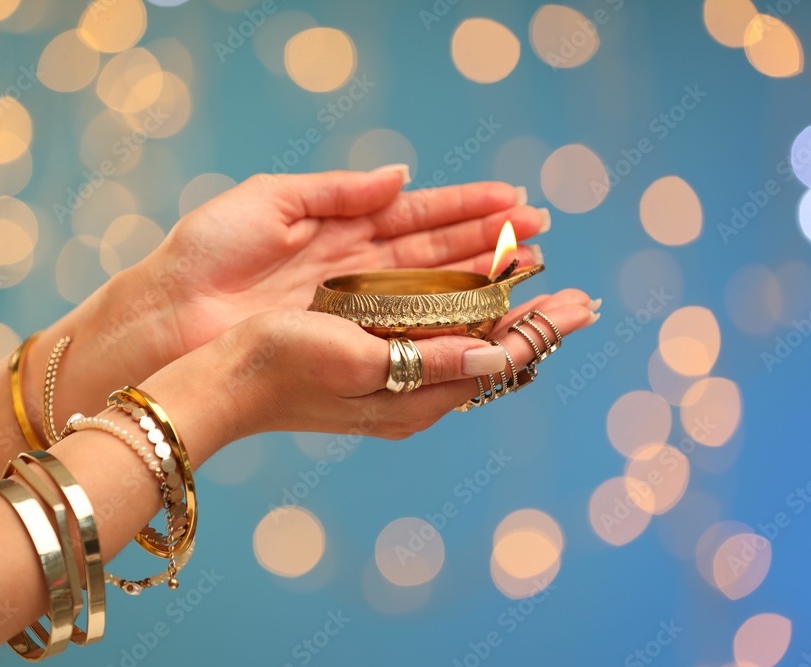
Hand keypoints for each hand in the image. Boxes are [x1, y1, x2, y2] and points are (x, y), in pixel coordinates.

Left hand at [132, 169, 548, 362]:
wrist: (165, 315)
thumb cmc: (206, 253)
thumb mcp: (270, 199)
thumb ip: (338, 189)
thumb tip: (401, 175)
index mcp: (337, 226)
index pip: (416, 212)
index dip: (465, 206)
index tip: (513, 199)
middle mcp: (355, 269)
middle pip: (435, 252)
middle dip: (488, 240)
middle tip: (541, 234)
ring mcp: (353, 307)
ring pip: (431, 290)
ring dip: (480, 278)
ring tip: (529, 265)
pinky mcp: (345, 343)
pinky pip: (406, 328)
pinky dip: (446, 321)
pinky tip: (484, 312)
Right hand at [144, 289, 596, 458]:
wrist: (227, 380)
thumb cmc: (284, 367)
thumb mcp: (361, 364)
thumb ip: (434, 364)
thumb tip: (500, 358)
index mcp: (416, 395)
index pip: (499, 359)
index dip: (543, 328)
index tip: (583, 303)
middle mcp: (414, 392)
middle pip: (492, 352)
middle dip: (537, 322)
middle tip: (581, 298)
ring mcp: (395, 378)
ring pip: (468, 343)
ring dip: (506, 313)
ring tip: (538, 287)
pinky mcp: (374, 362)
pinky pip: (437, 339)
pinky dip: (468, 316)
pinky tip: (476, 302)